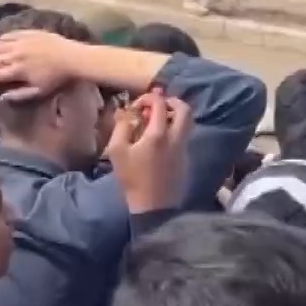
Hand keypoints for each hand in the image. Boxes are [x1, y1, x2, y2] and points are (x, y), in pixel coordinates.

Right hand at [0, 29, 86, 101]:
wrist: (72, 58)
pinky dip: (1, 39)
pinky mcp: (27, 33)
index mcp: (18, 70)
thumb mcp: (39, 91)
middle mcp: (15, 55)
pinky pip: (9, 34)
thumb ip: (19, 95)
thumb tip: (2, 97)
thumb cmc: (57, 78)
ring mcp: (21, 42)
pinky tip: (0, 42)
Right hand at [108, 91, 192, 213]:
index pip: (159, 103)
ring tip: (159, 122)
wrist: (154, 207)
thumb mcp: (117, 151)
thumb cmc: (132, 179)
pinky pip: (185, 136)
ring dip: (175, 116)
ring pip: (188, 123)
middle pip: (185, 109)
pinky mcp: (186, 159)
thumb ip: (122, 127)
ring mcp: (184, 149)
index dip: (149, 98)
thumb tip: (128, 114)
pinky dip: (176, 129)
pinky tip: (161, 139)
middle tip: (159, 105)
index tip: (138, 105)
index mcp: (158, 134)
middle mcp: (176, 138)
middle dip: (172, 101)